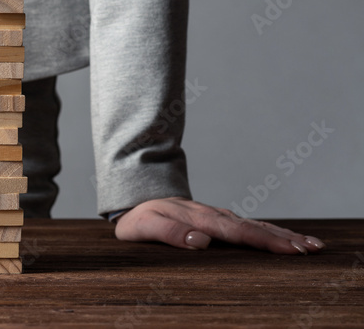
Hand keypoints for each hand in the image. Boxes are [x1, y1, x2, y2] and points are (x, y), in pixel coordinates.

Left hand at [113, 197, 325, 254]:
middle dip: (284, 240)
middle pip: (253, 228)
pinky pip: (251, 225)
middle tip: (312, 249)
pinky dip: (272, 231)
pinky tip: (290, 239)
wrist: (136, 200)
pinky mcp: (221, 220)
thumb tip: (201, 241)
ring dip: (284, 236)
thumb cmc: (139, 219)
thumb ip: (169, 233)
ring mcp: (219, 216)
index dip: (263, 241)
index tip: (289, 250)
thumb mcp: (144, 227)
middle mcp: (214, 215)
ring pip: (256, 225)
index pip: (236, 233)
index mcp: (199, 219)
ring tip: (313, 246)